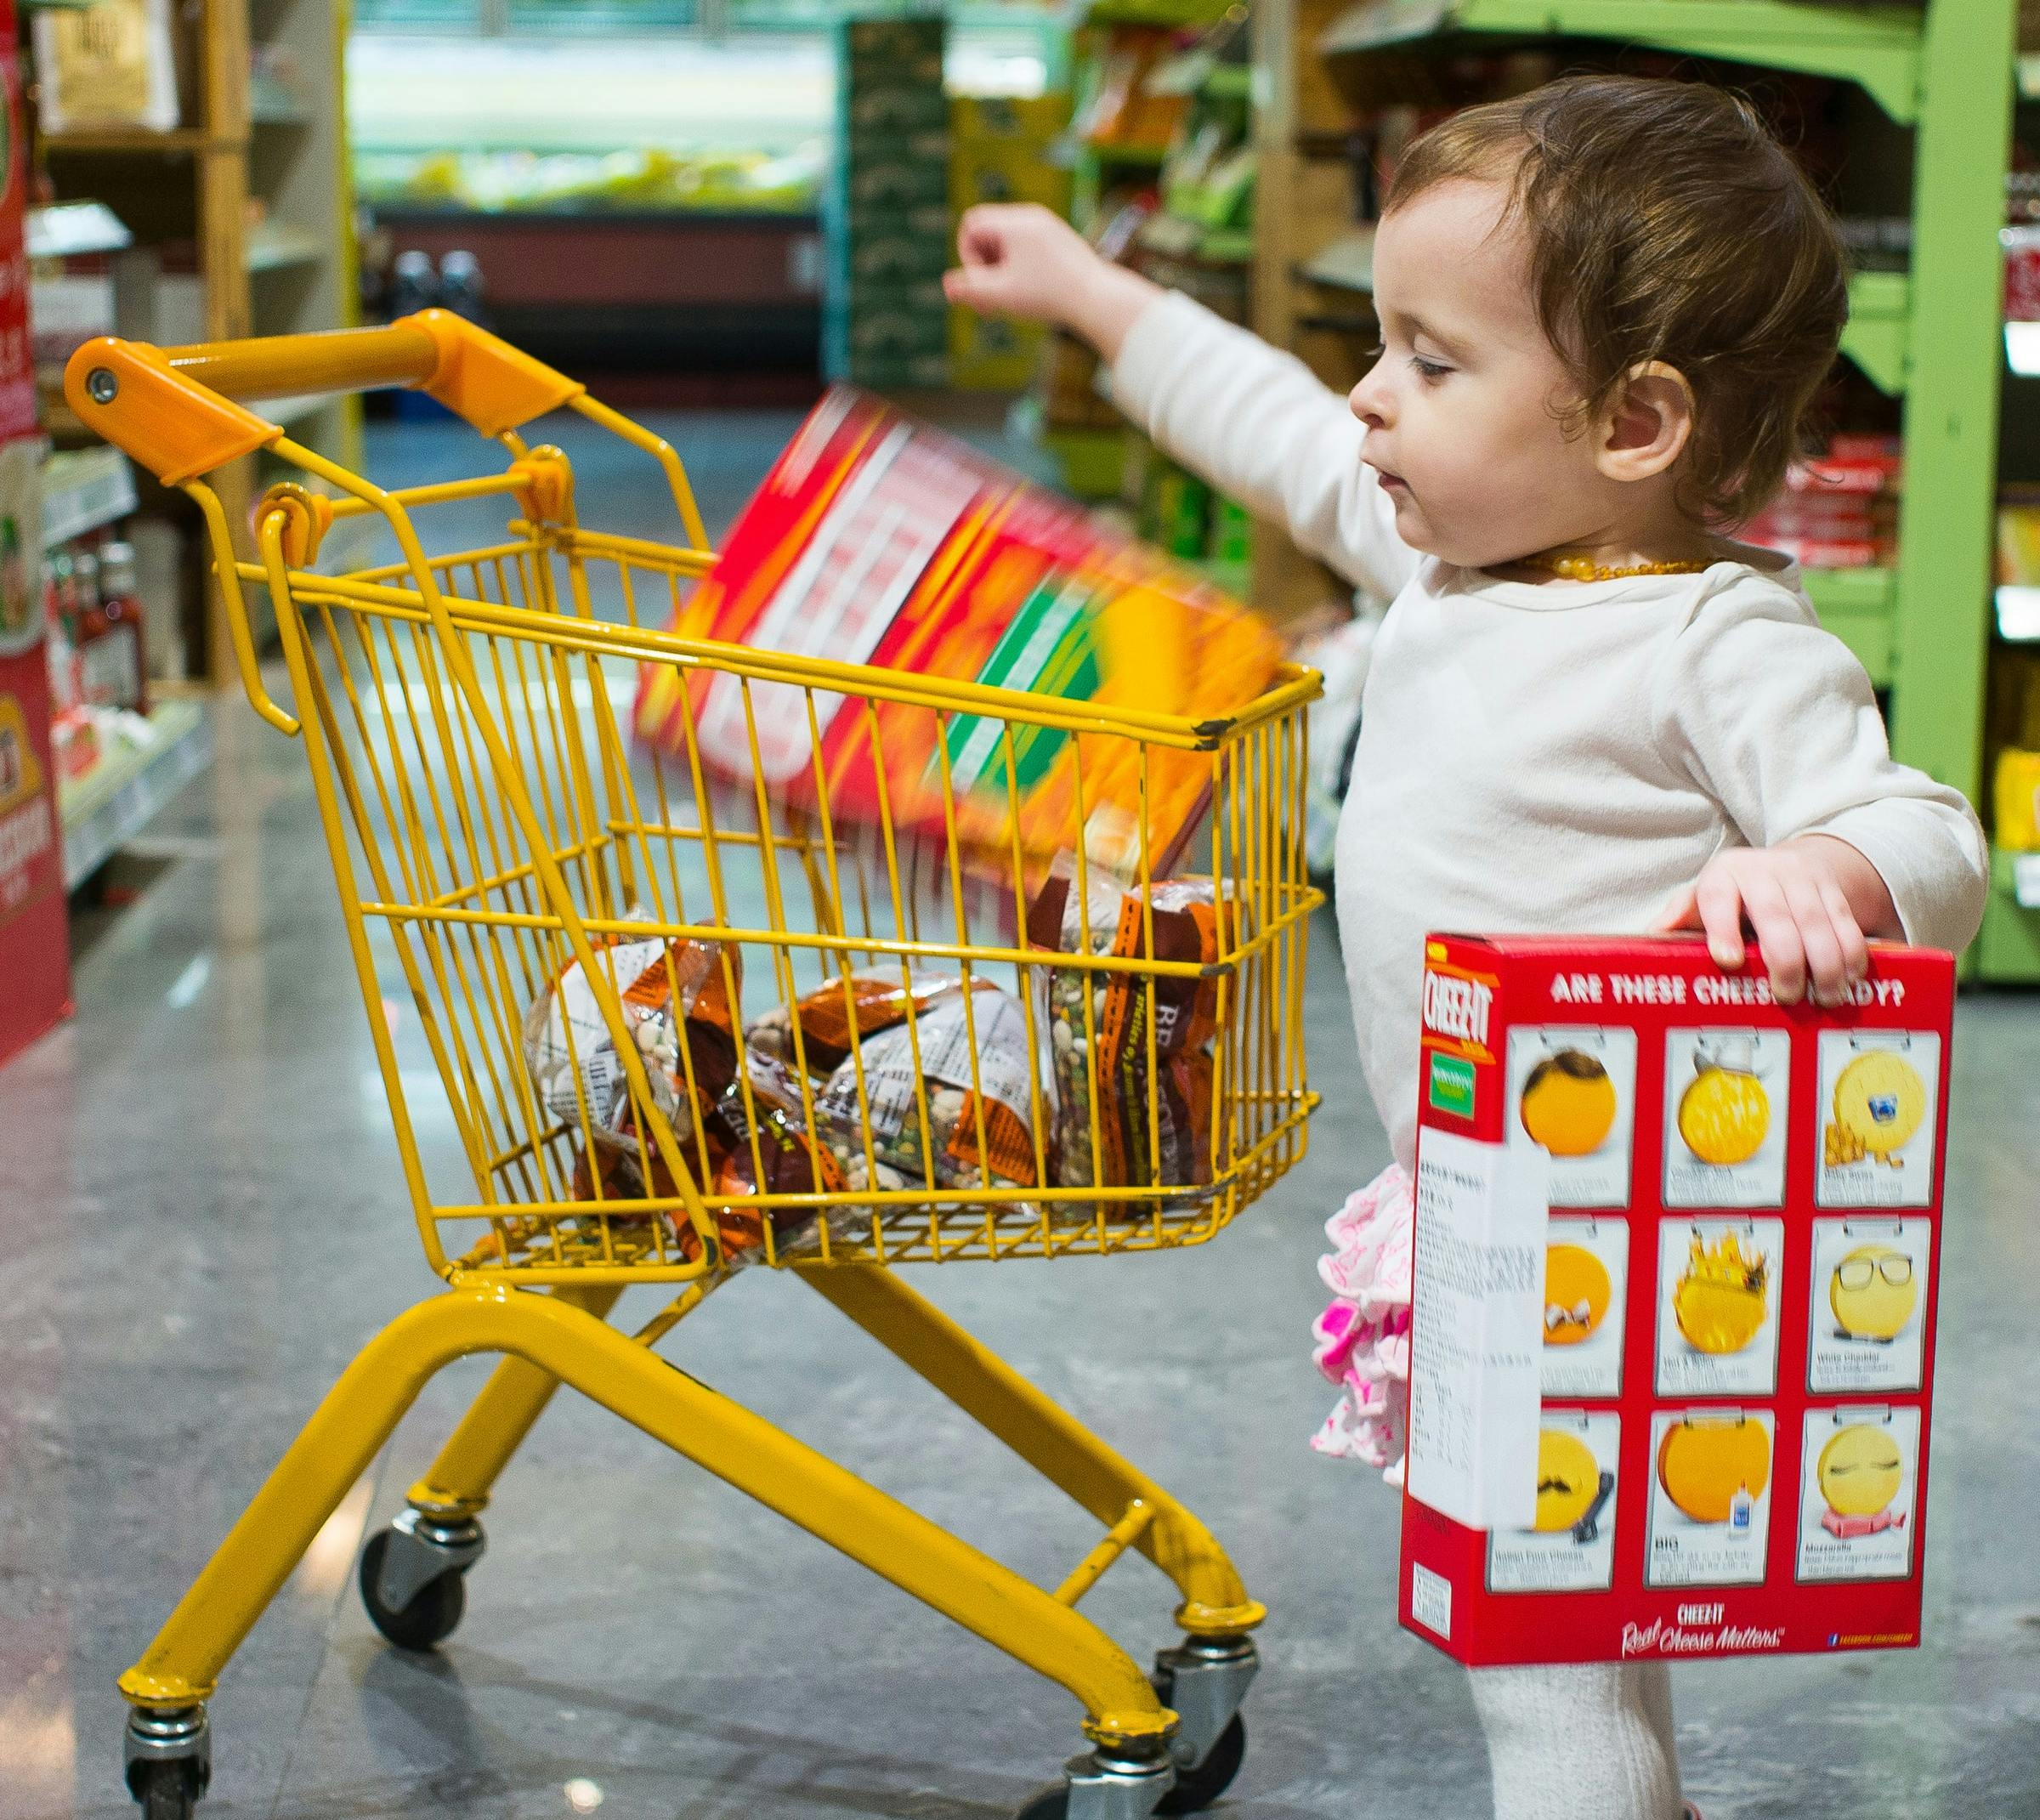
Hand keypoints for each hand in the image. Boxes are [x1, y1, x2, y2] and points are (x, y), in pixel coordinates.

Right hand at [944, 204, 1160, 360]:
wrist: (1099, 299)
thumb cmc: (1049, 296)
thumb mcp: (1002, 295)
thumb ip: (970, 290)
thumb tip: (947, 285)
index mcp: (1015, 222)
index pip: (971, 225)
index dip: (966, 255)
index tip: (980, 284)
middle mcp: (1032, 216)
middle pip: (988, 232)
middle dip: (982, 265)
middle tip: (990, 302)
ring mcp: (1049, 226)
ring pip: (1008, 241)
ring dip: (1000, 269)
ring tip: (1010, 300)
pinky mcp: (1061, 239)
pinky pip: (1027, 247)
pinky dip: (1020, 267)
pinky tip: (1030, 294)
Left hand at [1653, 836, 1897, 1005]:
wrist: (1787, 865)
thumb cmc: (1735, 895)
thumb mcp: (1702, 899)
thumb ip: (1681, 918)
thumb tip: (1653, 937)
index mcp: (1724, 875)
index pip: (1719, 898)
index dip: (1723, 929)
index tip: (1727, 961)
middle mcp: (1764, 872)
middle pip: (1776, 916)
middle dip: (1785, 960)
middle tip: (1786, 996)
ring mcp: (1803, 880)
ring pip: (1819, 922)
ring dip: (1826, 964)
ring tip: (1824, 998)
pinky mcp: (1834, 892)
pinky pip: (1847, 923)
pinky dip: (1852, 955)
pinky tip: (1849, 981)